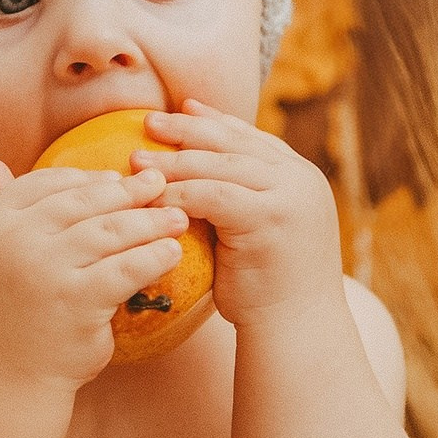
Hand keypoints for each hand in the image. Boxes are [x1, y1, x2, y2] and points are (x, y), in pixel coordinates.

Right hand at [0, 157, 191, 387]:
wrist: (5, 378)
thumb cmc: (5, 313)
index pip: (45, 183)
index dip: (84, 178)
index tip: (115, 180)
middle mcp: (15, 240)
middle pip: (83, 202)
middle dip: (126, 192)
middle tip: (160, 185)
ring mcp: (45, 269)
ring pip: (110, 231)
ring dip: (149, 220)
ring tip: (176, 217)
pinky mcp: (77, 300)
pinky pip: (126, 268)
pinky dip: (153, 257)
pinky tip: (172, 252)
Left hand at [138, 101, 345, 327]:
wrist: (297, 330)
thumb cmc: (270, 290)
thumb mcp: (258, 230)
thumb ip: (241, 198)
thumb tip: (193, 176)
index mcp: (301, 177)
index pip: (252, 138)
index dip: (215, 121)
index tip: (183, 107)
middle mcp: (301, 179)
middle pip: (234, 142)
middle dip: (189, 129)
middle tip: (150, 121)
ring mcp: (291, 196)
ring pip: (220, 165)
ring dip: (174, 160)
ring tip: (137, 159)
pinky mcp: (271, 218)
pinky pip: (213, 195)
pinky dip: (178, 192)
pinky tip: (151, 196)